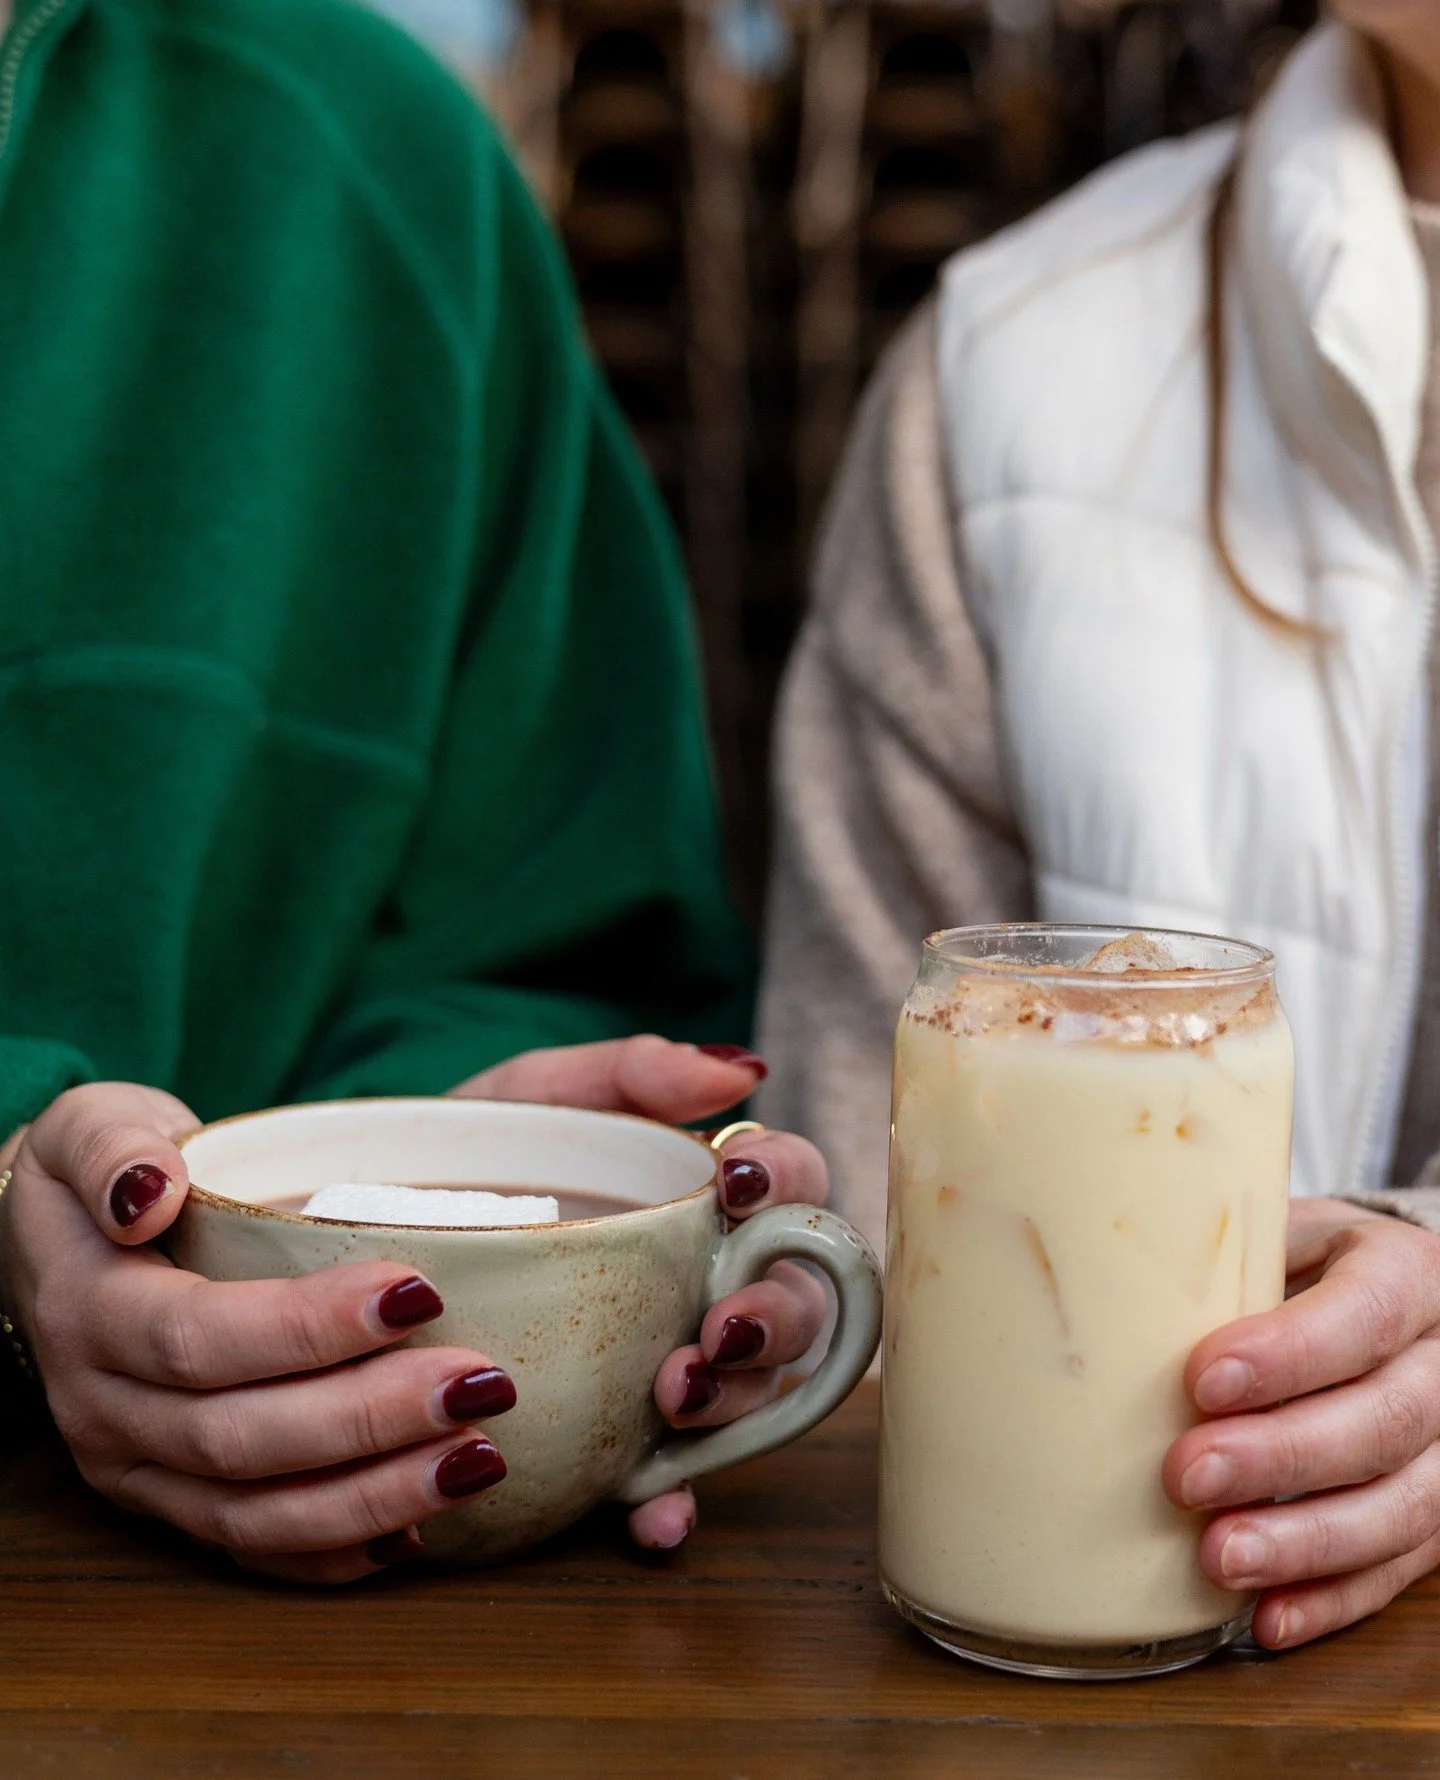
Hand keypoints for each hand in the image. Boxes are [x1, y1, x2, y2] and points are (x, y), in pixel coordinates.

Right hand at [2, 1084, 515, 1583]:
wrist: (58, 1244)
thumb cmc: (105, 1171)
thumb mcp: (90, 1124)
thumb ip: (116, 1146)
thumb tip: (150, 1193)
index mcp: (88, 1311)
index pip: (201, 1334)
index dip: (310, 1325)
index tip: (423, 1293)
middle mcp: (102, 1408)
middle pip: (240, 1437)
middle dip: (370, 1419)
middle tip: (482, 1384)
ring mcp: (135, 1469)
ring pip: (252, 1512)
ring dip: (373, 1496)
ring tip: (479, 1460)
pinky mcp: (169, 1503)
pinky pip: (251, 1549)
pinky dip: (334, 1552)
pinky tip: (419, 1530)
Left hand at [453, 1035, 828, 1548]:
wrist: (356, 1241)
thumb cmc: (469, 1156)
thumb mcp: (533, 1095)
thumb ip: (630, 1071)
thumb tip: (743, 1069)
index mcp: (704, 1199)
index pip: (794, 1185)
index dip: (790, 1185)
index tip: (739, 1189)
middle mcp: (705, 1283)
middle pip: (796, 1301)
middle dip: (774, 1318)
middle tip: (717, 1326)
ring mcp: (669, 1363)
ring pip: (753, 1393)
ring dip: (735, 1403)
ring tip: (675, 1397)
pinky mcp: (619, 1439)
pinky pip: (670, 1485)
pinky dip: (674, 1504)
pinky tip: (653, 1516)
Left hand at [1162, 1197, 1439, 1647]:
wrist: (1383, 1295)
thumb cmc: (1305, 1265)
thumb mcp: (1274, 1234)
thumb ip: (1220, 1264)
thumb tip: (1096, 1287)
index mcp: (1406, 1273)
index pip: (1361, 1315)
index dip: (1288, 1353)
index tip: (1202, 1379)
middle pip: (1382, 1420)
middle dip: (1280, 1457)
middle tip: (1187, 1475)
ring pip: (1404, 1507)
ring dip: (1304, 1542)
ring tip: (1218, 1558)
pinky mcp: (1439, 1515)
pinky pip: (1400, 1568)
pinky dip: (1331, 1597)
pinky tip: (1268, 1615)